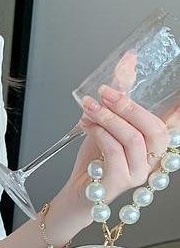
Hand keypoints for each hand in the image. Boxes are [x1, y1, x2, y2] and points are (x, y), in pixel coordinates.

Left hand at [51, 85, 174, 247]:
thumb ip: (122, 91)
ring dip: (108, 117)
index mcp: (155, 144)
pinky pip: (114, 153)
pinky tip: (87, 125)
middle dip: (130, 106)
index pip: (174, 126)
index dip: (179, 113)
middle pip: (156, 131)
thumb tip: (130, 58)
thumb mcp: (110, 119)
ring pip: (132, 140)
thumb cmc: (97, 154)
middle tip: (106, 92)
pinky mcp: (119, 183)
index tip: (179, 98)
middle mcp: (153, 160)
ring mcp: (139, 174)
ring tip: (89, 105)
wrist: (78, 188)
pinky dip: (99, 133)